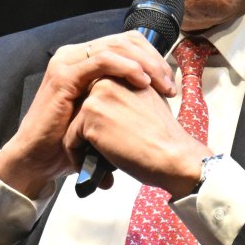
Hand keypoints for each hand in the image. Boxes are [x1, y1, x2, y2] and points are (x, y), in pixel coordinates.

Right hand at [0, 32, 177, 198]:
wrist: (39, 160)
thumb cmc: (72, 139)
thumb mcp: (102, 112)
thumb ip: (122, 97)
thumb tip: (155, 94)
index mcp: (86, 59)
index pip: (127, 43)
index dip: (153, 57)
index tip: (170, 81)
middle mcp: (76, 54)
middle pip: (125, 41)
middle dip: (153, 59)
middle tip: (170, 83)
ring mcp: (68, 62)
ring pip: (116, 47)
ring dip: (145, 62)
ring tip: (162, 83)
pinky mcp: (64, 76)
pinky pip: (101, 61)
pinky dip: (126, 67)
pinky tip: (142, 80)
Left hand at [65, 78, 212, 198]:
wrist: (173, 154)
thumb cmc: (166, 136)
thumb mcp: (148, 102)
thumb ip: (127, 97)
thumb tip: (111, 110)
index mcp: (122, 75)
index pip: (95, 99)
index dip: (100, 124)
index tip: (109, 143)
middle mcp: (107, 79)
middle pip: (81, 110)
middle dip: (88, 133)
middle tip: (102, 155)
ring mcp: (97, 96)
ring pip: (73, 125)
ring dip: (82, 147)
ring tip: (97, 165)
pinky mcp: (89, 115)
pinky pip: (70, 140)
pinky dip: (78, 158)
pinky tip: (96, 170)